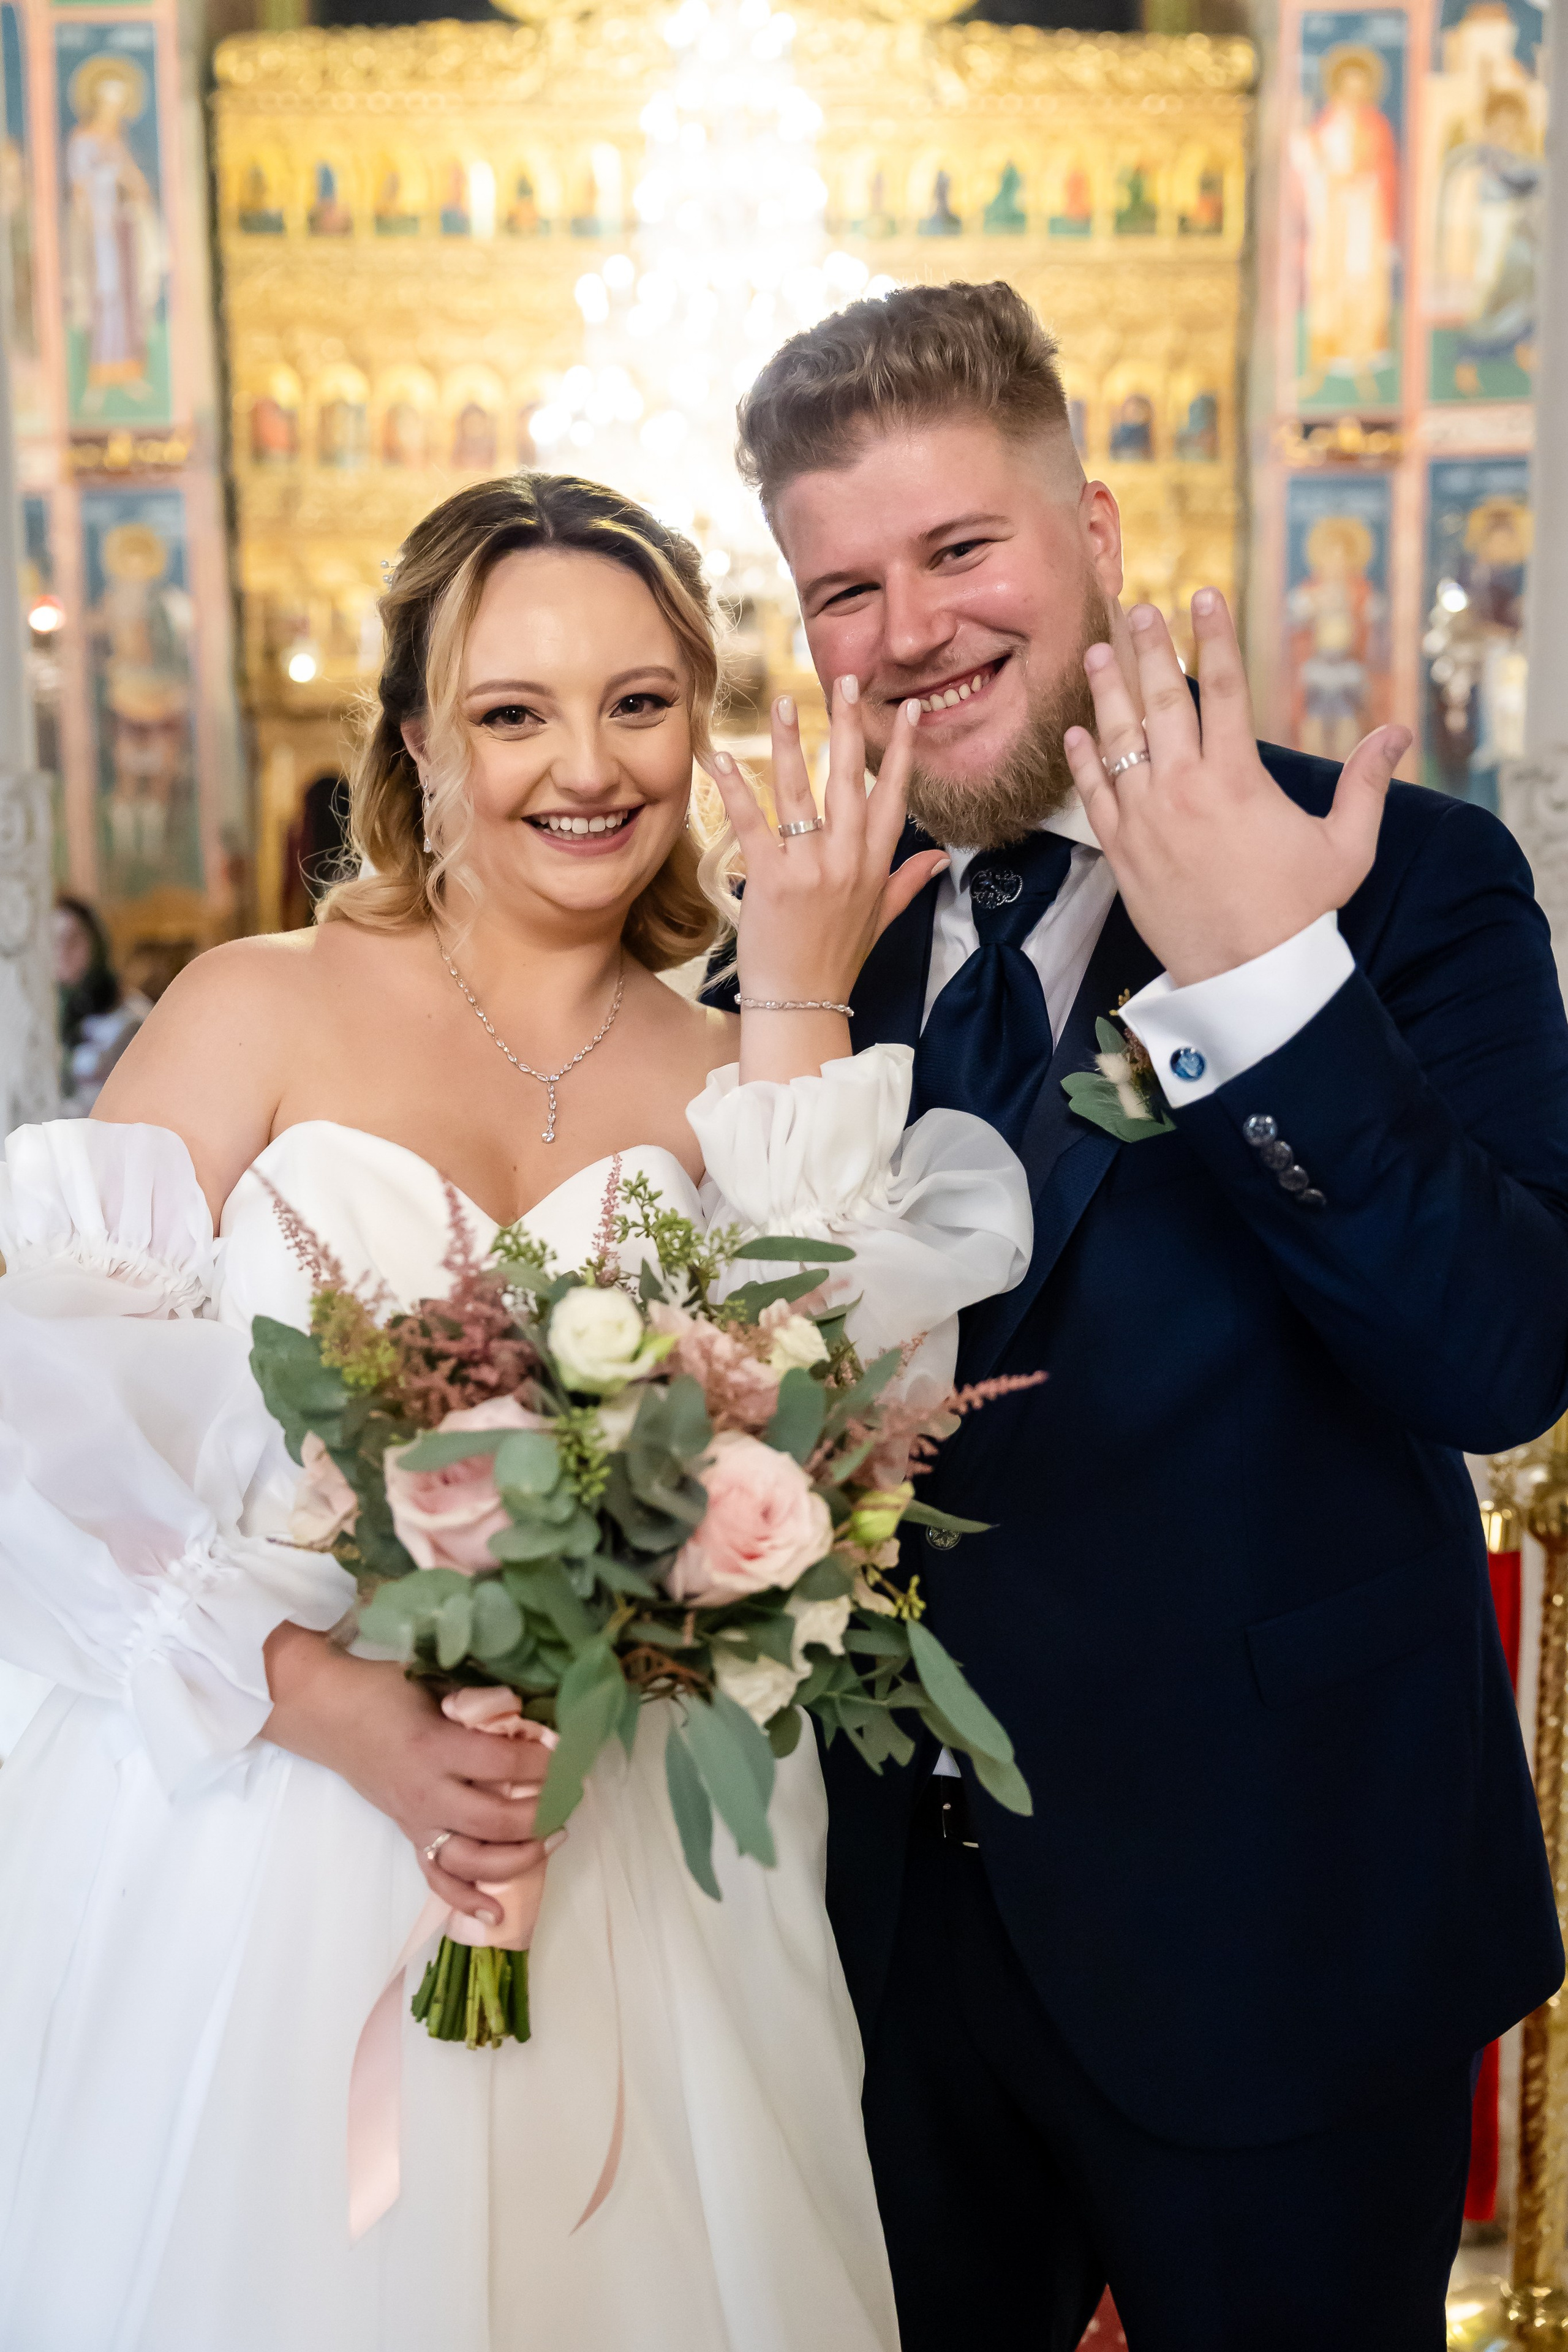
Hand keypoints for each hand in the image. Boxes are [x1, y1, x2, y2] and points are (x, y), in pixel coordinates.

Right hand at [261, 1626, 557, 1928]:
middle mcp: (427, 1792)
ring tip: (552, 1839)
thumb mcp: (434, 1684)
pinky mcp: (408, 1834)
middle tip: (571, 1798)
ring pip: (471, 1859)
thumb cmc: (384, 1689)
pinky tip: (496, 1913)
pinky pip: (437, 1876)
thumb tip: (530, 1715)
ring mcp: (416, 1820)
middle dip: (542, 1813)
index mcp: (435, 1747)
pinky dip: (465, 1899)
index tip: (571, 1753)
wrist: (328, 1713)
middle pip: (494, 1819)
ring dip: (517, 1858)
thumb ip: (479, 1703)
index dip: (545, 1761)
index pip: (503, 1764)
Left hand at [705, 680, 949, 1006]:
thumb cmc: (836, 962)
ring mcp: (809, 868)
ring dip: (790, 742)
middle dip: (848, 726)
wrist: (802, 1005)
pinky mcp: (770, 879)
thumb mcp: (881, 920)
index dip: (901, 750)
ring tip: (784, 701)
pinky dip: (734, 787)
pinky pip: (751, 822)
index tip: (906, 710)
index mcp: (875, 865)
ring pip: (800, 792)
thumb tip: (938, 858)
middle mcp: (847, 860)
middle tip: (845, 679)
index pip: (893, 795)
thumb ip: (907, 882)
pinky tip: (720, 755)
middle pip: (850, 780)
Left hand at [1063, 592, 1410, 987]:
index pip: (1221, 687)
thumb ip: (1367, 784)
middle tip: (1136, 607)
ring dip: (1107, 691)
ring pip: (1118, 740)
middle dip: (1147, 648)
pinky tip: (1077, 731)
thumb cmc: (1299, 913)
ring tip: (1098, 651)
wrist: (1246, 976)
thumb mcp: (1346, 846)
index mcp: (1237, 778)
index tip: (1201, 596)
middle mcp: (1183, 789)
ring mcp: (1145, 819)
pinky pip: (1093, 796)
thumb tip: (1396, 733)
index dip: (1211, 636)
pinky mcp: (1121, 853)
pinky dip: (1083, 761)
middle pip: (1160, 701)